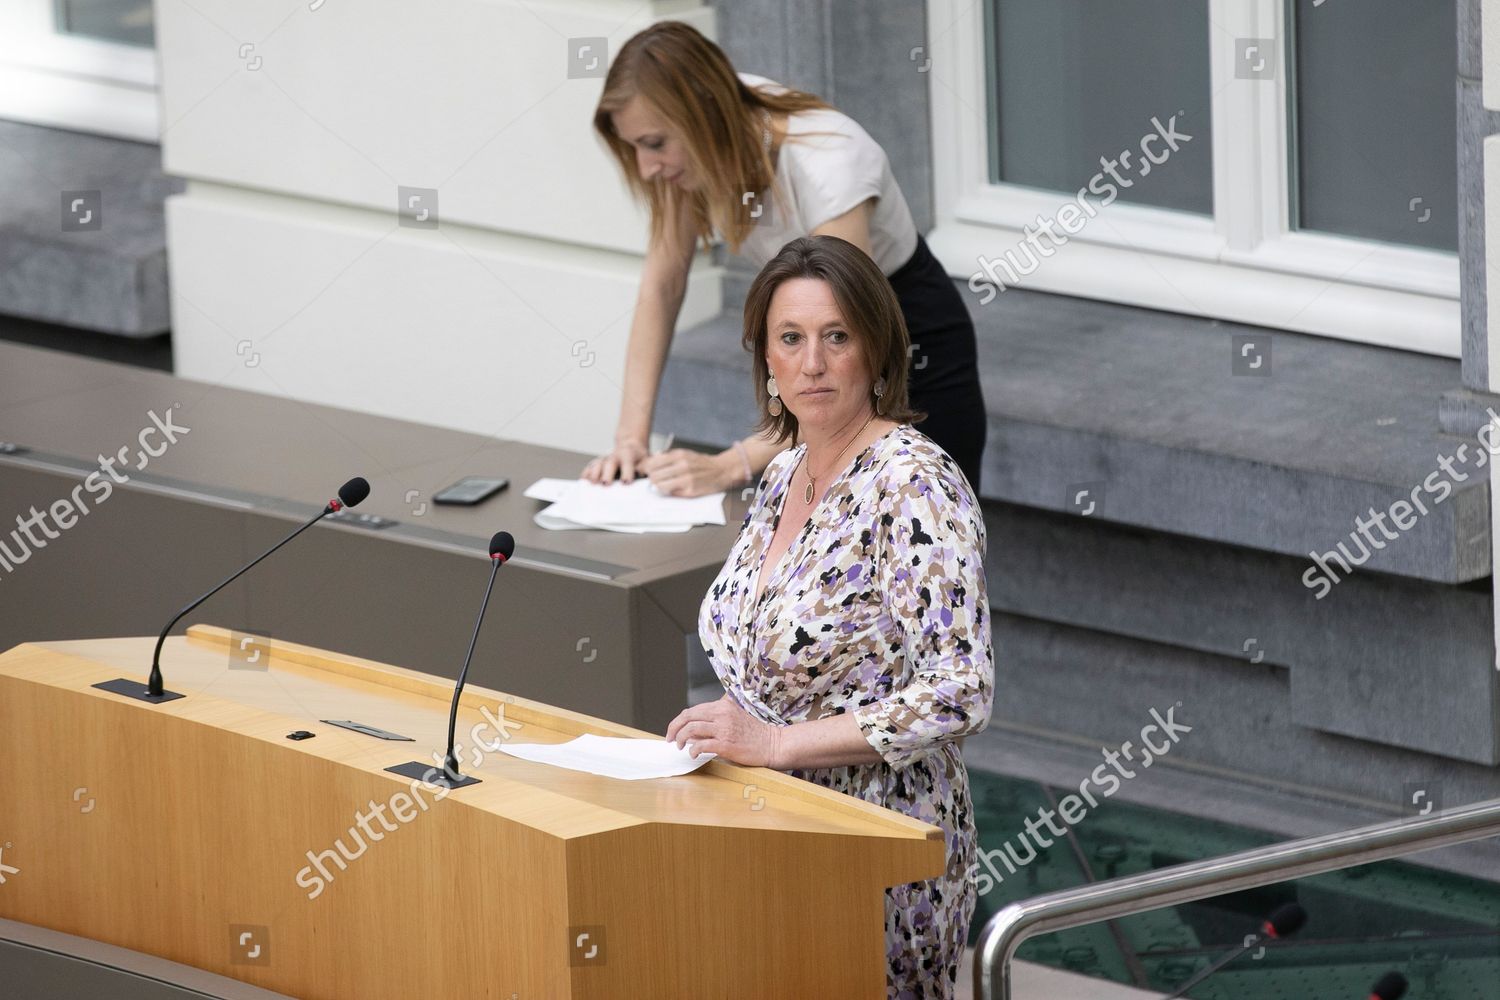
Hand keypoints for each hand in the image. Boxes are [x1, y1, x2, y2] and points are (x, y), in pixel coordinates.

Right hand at [581, 438, 649, 483]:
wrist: (631, 446)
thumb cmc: (639, 458)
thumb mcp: (647, 460)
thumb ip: (647, 469)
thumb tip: (650, 478)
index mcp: (628, 454)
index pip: (627, 463)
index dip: (627, 472)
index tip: (626, 482)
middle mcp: (615, 456)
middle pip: (610, 464)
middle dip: (607, 474)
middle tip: (606, 483)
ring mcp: (605, 459)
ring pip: (598, 464)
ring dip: (594, 473)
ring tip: (592, 482)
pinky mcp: (598, 462)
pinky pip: (590, 467)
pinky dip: (587, 473)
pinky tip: (584, 480)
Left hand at [639, 448, 734, 497]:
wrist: (721, 470)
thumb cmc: (701, 463)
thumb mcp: (684, 453)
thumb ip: (668, 457)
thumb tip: (650, 462)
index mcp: (679, 455)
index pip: (653, 463)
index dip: (646, 468)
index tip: (646, 471)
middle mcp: (682, 466)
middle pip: (654, 475)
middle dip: (652, 478)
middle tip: (655, 479)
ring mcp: (686, 479)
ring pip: (660, 486)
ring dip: (659, 486)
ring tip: (663, 484)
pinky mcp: (690, 491)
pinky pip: (671, 493)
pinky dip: (668, 491)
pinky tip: (673, 488)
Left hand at [666, 694, 781, 766]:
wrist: (772, 744)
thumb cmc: (754, 733)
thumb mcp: (734, 717)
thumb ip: (715, 719)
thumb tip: (692, 731)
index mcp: (723, 705)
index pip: (692, 710)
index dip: (678, 721)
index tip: (673, 730)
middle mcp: (722, 714)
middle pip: (687, 717)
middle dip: (673, 728)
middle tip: (670, 739)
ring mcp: (724, 728)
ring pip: (691, 729)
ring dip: (680, 739)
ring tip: (680, 747)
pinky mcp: (726, 744)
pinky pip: (701, 745)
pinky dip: (693, 750)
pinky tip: (693, 754)